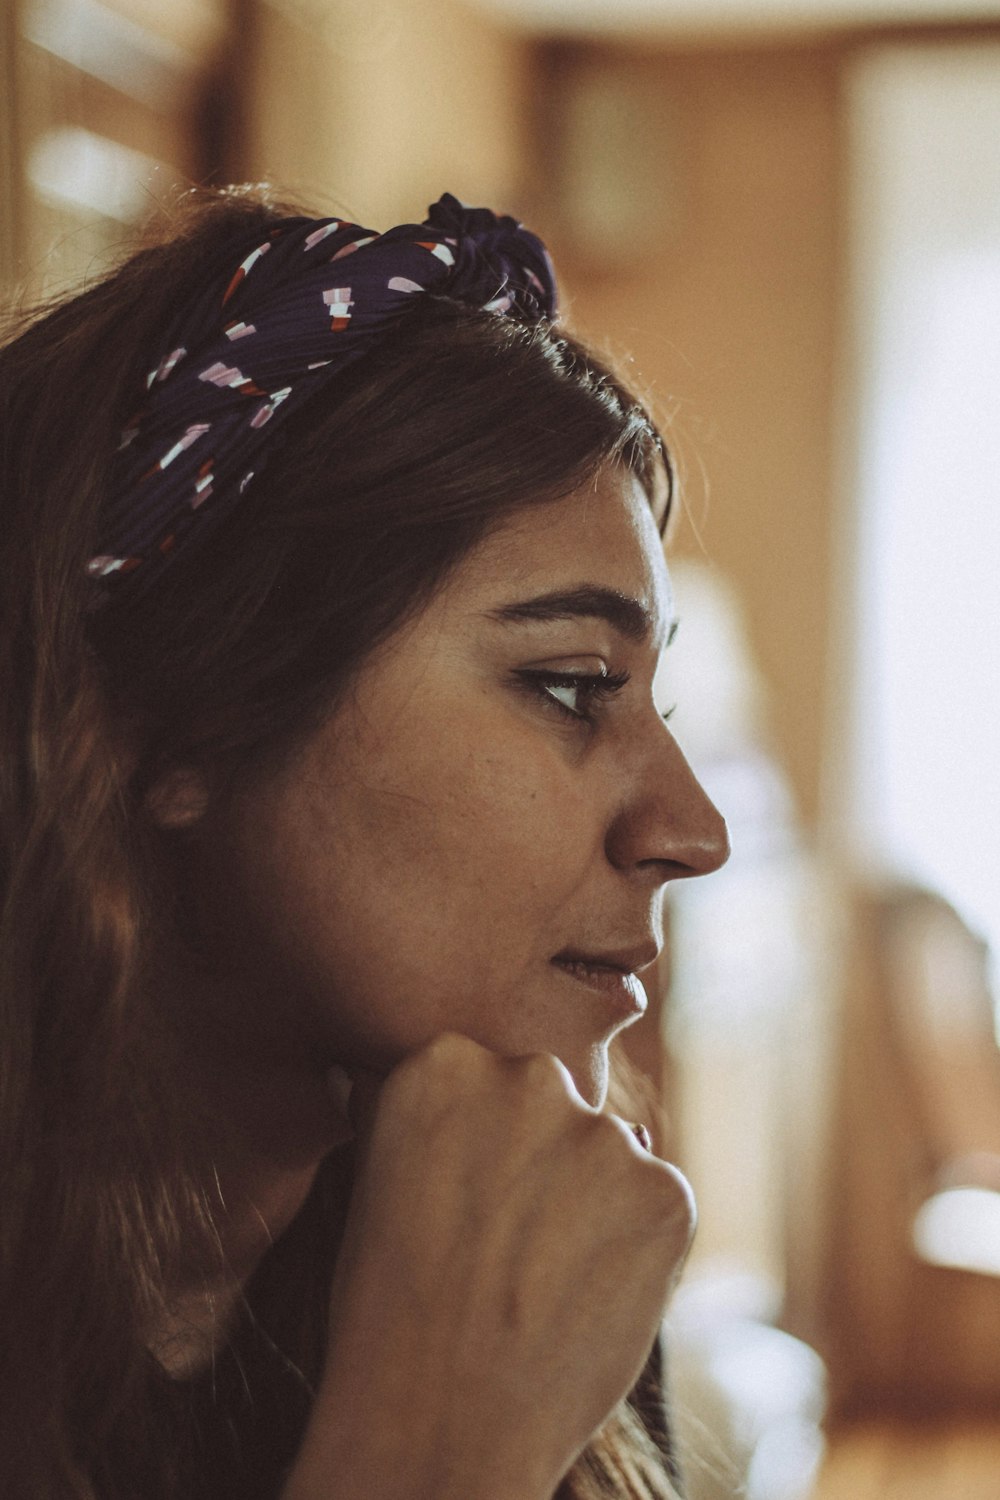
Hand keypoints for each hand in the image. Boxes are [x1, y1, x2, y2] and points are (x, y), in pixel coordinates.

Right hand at [282, 1033, 694, 1499]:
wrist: (438, 1425)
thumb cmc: (389, 1312)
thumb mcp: (378, 1181)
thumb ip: (433, 1120)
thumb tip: (461, 1090)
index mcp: (444, 1063)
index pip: (482, 1077)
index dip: (477, 1146)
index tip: (462, 1200)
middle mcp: (528, 1076)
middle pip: (550, 1102)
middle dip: (540, 1158)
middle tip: (506, 1244)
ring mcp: (603, 1132)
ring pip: (608, 1153)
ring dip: (590, 1202)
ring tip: (539, 1283)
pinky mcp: (666, 1192)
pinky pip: (654, 1203)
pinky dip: (636, 1247)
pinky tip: (584, 1299)